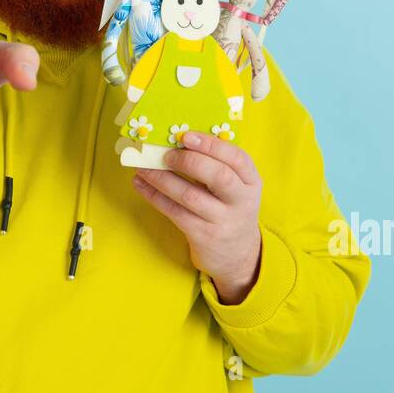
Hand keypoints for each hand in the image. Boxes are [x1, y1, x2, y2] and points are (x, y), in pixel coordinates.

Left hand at [130, 132, 262, 303]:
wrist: (237, 256)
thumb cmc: (230, 209)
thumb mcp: (236, 188)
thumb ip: (217, 165)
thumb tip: (177, 140)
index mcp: (251, 182)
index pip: (238, 158)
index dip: (211, 145)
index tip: (186, 136)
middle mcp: (241, 201)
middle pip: (218, 176)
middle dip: (189, 161)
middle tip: (166, 155)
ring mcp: (223, 220)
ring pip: (190, 195)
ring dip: (162, 179)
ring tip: (143, 168)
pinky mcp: (203, 236)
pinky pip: (175, 212)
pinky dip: (155, 197)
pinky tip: (141, 185)